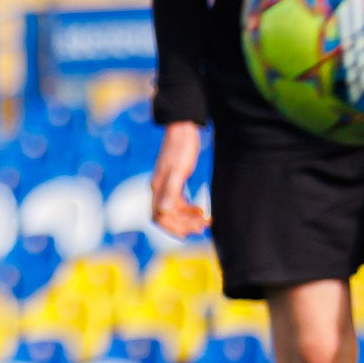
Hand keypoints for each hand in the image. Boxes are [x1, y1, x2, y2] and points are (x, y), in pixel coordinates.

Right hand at [150, 122, 210, 238]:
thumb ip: (171, 191)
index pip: (159, 217)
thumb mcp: (178, 170)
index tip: (190, 232)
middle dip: (183, 225)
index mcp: (158, 188)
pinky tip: (200, 211)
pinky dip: (188, 211)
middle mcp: (159, 189)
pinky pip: (178, 204)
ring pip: (173, 212)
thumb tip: (164, 212)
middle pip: (166, 217)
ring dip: (188, 219)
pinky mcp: (174, 183)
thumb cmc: (181, 149)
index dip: (173, 228)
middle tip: (203, 227)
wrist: (182, 130)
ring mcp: (165, 186)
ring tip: (205, 221)